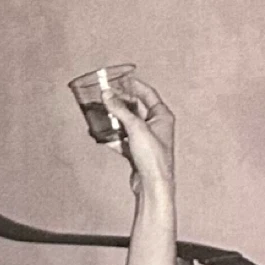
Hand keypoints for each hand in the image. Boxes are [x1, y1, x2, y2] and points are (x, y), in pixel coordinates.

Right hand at [104, 77, 174, 198]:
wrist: (152, 184)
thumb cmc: (153, 157)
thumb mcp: (135, 128)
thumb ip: (120, 109)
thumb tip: (107, 94)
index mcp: (162, 116)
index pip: (148, 93)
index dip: (134, 85)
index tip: (121, 79)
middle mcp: (156, 126)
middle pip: (136, 108)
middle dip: (120, 102)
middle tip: (107, 96)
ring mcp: (147, 139)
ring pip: (128, 124)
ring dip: (115, 120)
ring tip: (101, 114)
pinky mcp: (138, 151)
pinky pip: (123, 139)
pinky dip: (113, 137)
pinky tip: (102, 136)